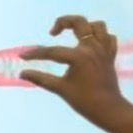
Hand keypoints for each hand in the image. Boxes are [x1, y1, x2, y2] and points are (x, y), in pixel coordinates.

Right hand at [19, 15, 127, 132]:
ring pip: (97, 26)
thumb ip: (40, 78)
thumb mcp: (60, 89)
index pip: (52, 51)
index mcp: (79, 56)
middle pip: (79, 22)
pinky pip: (109, 38)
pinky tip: (91, 44)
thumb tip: (22, 74)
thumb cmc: (84, 101)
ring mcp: (104, 50)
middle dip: (63, 22)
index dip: (36, 54)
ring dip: (84, 27)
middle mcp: (92, 48)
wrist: (109, 110)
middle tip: (53, 32)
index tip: (23, 56)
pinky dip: (100, 37)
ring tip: (74, 35)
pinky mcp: (111, 55)